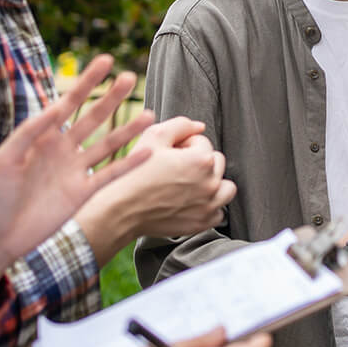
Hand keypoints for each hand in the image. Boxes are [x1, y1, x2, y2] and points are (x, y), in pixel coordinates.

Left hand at [0, 55, 153, 303]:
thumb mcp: (5, 159)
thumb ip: (29, 132)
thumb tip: (55, 106)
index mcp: (43, 135)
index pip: (70, 102)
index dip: (88, 81)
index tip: (106, 60)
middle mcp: (63, 148)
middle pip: (94, 117)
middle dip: (111, 97)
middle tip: (130, 77)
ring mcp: (75, 170)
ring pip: (107, 144)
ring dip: (127, 129)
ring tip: (149, 114)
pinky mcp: (83, 193)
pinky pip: (110, 175)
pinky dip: (129, 164)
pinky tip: (147, 152)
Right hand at [76, 116, 236, 263]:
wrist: (121, 208)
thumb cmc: (135, 171)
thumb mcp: (154, 136)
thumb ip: (181, 124)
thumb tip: (199, 126)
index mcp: (201, 160)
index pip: (203, 141)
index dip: (184, 143)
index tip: (170, 153)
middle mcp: (210, 183)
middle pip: (216, 162)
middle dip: (200, 160)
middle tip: (177, 167)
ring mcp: (208, 205)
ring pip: (226, 188)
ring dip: (213, 183)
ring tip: (191, 183)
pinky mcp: (202, 223)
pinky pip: (218, 212)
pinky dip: (209, 206)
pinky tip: (192, 202)